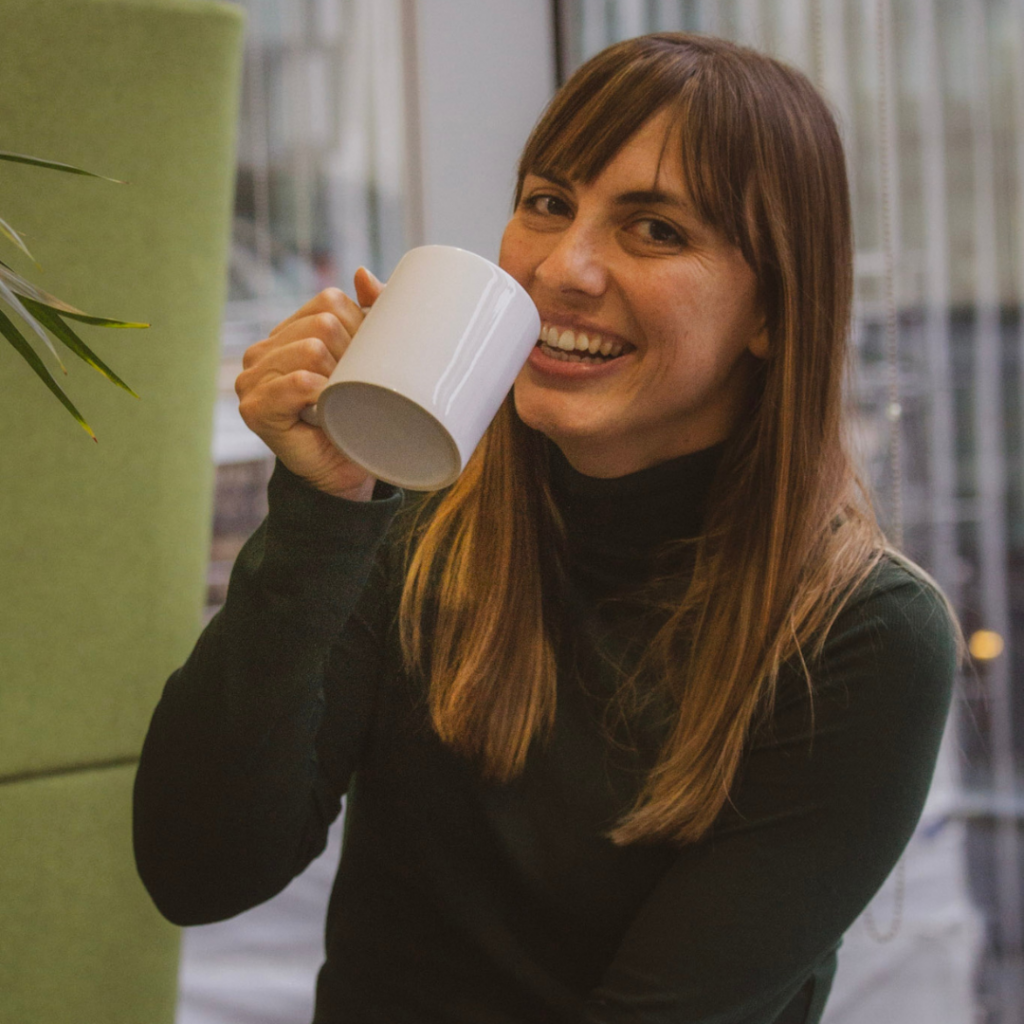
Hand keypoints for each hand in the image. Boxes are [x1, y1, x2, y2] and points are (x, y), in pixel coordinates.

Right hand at [235, 267, 384, 499]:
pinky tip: (326, 408)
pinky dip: (320, 394)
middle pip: (324, 323)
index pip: (330, 302)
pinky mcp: (254, 409)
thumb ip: (371, 314)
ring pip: (312, 349)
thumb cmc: (360, 415)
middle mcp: (263, 351)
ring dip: (340, 377)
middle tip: (358, 387)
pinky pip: (298, 383)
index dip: (361, 327)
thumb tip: (362, 274)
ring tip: (343, 400)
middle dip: (353, 353)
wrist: (348, 473)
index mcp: (287, 333)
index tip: (369, 361)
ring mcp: (253, 379)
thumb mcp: (372, 360)